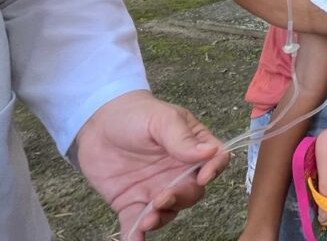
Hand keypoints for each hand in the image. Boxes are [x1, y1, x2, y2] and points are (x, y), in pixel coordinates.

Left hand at [73, 91, 228, 239]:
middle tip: (163, 197)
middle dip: (181, 198)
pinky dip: (136, 235)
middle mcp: (179, 171)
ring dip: (162, 218)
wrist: (96, 124)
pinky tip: (133, 239)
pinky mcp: (132, 202)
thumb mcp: (161, 119)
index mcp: (193, 147)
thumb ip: (182, 138)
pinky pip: (137, 222)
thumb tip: (210, 153)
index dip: (214, 170)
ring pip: (169, 210)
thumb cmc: (135, 114)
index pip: (215, 160)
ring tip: (147, 220)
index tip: (202, 177)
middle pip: (193, 191)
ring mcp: (156, 189)